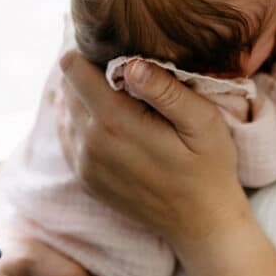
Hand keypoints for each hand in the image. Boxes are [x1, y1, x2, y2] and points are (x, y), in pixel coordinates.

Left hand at [59, 51, 250, 258]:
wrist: (203, 225)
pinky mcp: (86, 179)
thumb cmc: (210, 167)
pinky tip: (111, 119)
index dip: (90, 53)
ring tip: (118, 93)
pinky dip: (82, 121)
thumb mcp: (203, 122)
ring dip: (84, 97)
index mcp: (115, 123)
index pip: (74, 70)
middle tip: (122, 69)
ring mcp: (84, 165)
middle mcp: (90, 144)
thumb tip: (132, 65)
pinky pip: (69, 136)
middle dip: (88, 73)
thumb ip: (167, 90)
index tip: (115, 50)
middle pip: (67, 88)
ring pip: (65, 111)